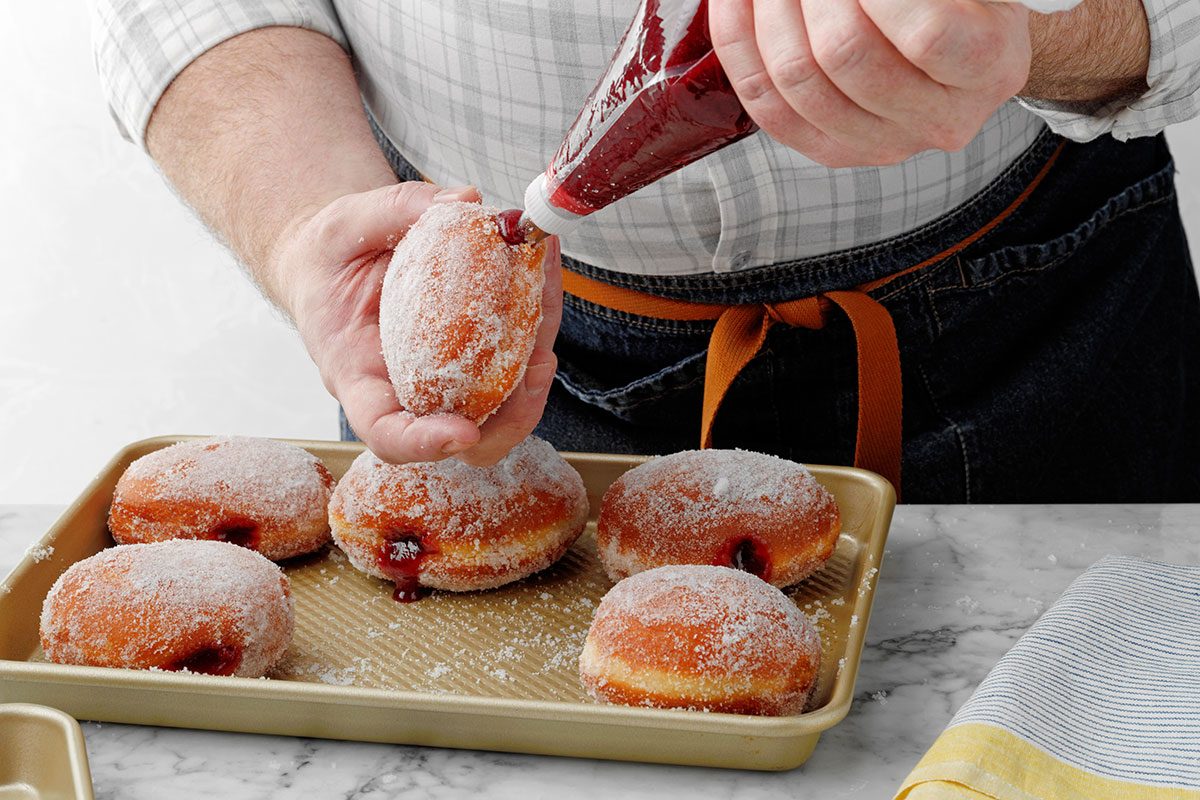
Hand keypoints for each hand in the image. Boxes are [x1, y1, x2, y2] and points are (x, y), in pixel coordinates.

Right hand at [275, 181, 563, 466]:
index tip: (462, 431)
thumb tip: (465, 202)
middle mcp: (406, 392)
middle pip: (465, 440)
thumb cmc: (329, 255)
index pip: (386, 432)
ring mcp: (445, 381)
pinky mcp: (475, 358)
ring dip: (536, 367)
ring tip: (548, 301)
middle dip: (511, 416)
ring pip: (502, 405)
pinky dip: (535, 324)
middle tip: (539, 364)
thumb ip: (396, 211)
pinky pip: (512, 362)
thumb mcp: (344, 225)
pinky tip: (544, 274)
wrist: (335, 259)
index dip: (423, 443)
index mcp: (358, 377)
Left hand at [710, 0, 1031, 166]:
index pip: (927, 36)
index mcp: (988, 66)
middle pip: (845, 54)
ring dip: (770, 9)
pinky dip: (740, 43)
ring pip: (797, 79)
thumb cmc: (961, 3)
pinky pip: (766, 105)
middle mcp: (940, 120)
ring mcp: (882, 145)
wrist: (962, 50)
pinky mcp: (832, 152)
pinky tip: (738, 2)